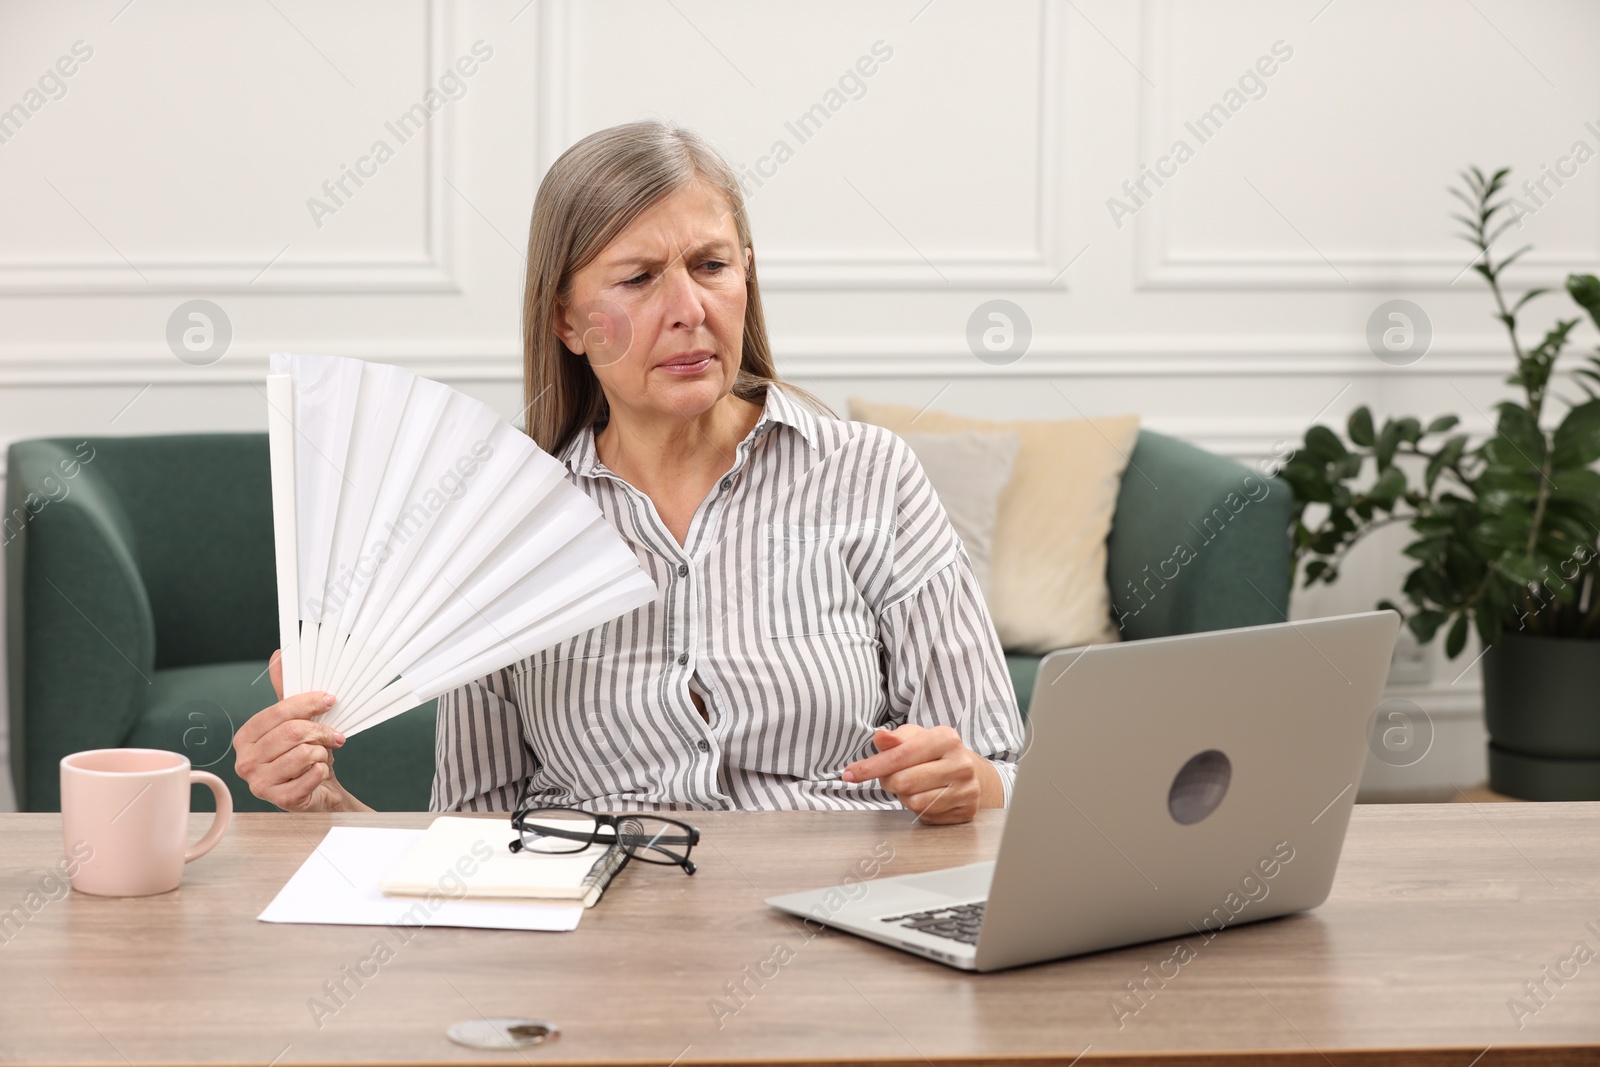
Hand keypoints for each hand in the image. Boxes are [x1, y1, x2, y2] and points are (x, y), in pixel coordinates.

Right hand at [233, 650, 369, 812]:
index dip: (308, 703)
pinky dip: (322, 770)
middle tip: (335, 736)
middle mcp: (245, 761)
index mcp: (245, 737)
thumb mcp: (294, 721)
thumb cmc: (303, 755)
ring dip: (322, 753)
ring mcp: (259, 783)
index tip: (329, 700)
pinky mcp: (279, 800)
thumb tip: (279, 656)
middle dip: (321, 731)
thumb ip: (285, 691)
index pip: (278, 712)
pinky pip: (311, 775)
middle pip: (292, 732)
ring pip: (304, 753)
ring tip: (321, 756)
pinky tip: (319, 772)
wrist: (317, 791)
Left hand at [840, 724, 1003, 824]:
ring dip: (904, 796)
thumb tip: (880, 737)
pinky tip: (926, 796)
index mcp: (946, 738)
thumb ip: (895, 739)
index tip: (849, 774)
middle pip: (904, 782)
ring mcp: (966, 789)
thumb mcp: (914, 737)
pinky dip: (919, 809)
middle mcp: (960, 763)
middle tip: (892, 777)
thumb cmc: (934, 752)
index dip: (870, 767)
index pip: (900, 756)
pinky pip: (927, 816)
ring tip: (913, 785)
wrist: (968, 771)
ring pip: (914, 802)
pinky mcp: (966, 810)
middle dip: (889, 782)